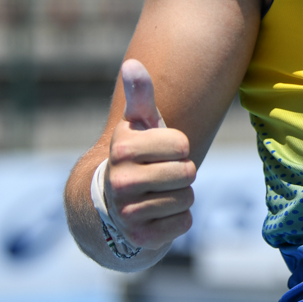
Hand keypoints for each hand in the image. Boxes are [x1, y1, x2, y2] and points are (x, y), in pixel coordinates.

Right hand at [105, 59, 195, 249]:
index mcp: (122, 148)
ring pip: (187, 198)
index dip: (177, 147)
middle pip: (188, 172)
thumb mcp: (140, 125)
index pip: (181, 143)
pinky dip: (178, 219)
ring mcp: (128, 212)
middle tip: (160, 175)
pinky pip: (184, 222)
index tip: (158, 152)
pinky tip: (157, 215)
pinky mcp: (141, 237)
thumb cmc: (138, 155)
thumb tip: (131, 64)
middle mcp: (119, 181)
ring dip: (179, 196)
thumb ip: (140, 96)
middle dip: (181, 173)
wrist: (114, 204)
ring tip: (157, 194)